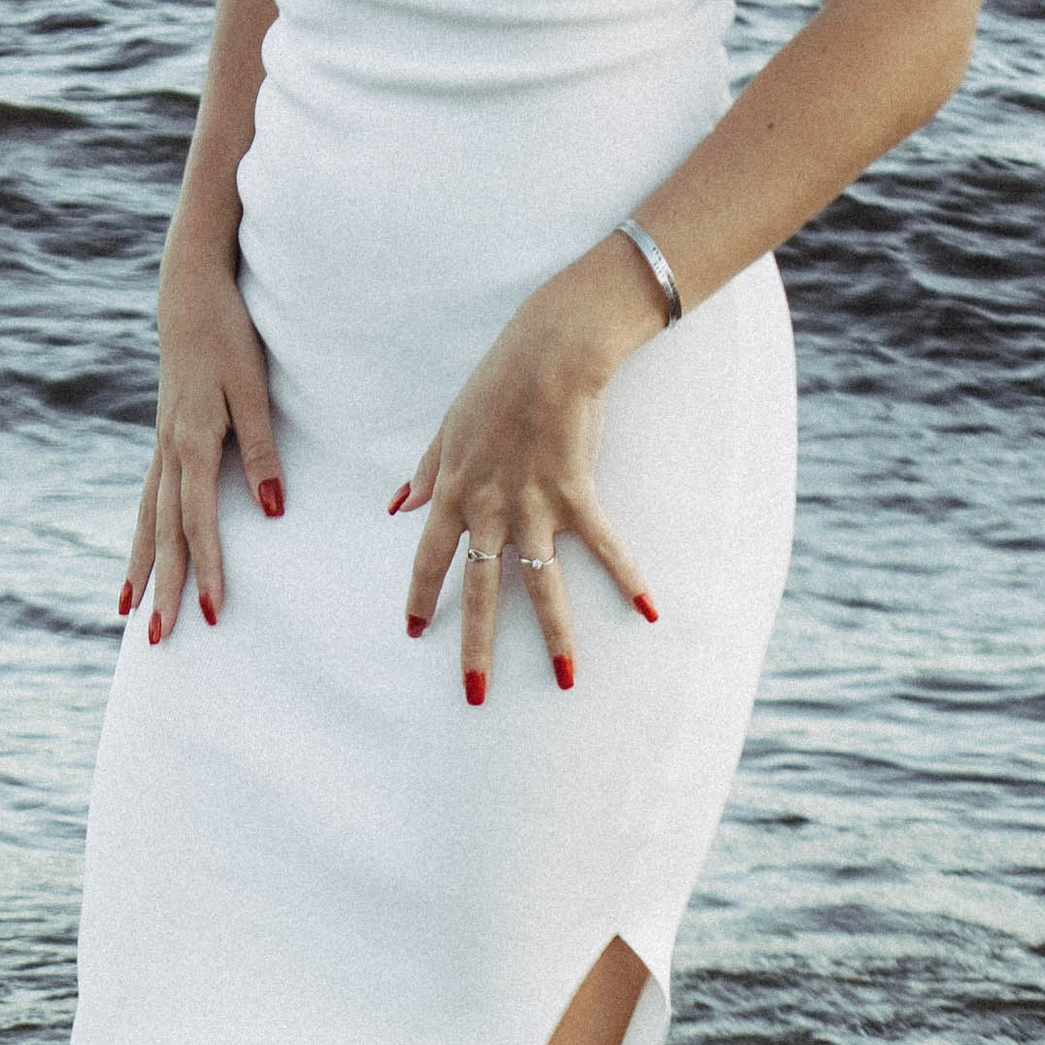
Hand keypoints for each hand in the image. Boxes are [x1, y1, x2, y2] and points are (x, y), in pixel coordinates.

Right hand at [125, 248, 284, 645]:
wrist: (190, 292)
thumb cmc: (228, 335)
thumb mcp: (252, 389)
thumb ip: (261, 450)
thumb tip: (272, 508)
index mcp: (191, 444)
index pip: (199, 523)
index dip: (207, 570)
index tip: (213, 614)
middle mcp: (168, 453)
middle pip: (164, 535)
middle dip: (164, 589)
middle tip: (160, 640)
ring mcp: (160, 448)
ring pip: (147, 521)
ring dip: (141, 569)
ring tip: (127, 612)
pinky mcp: (163, 441)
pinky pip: (147, 501)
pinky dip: (141, 536)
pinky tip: (138, 560)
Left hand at [395, 240, 666, 701]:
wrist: (551, 348)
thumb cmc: (498, 381)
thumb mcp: (448, 427)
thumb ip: (426, 472)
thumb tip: (396, 507)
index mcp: (454, 492)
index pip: (430, 558)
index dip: (420, 597)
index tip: (413, 633)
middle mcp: (490, 507)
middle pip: (479, 590)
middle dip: (476, 647)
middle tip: (475, 695)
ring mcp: (534, 504)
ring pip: (540, 583)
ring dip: (556, 636)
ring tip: (565, 680)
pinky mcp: (577, 493)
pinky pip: (604, 546)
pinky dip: (627, 577)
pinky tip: (648, 610)